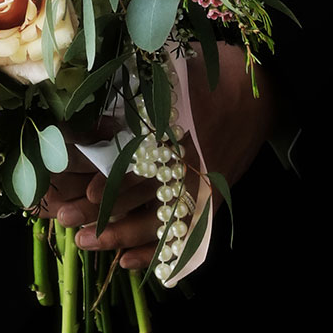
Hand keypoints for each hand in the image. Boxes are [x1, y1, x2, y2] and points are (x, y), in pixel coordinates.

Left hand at [39, 57, 279, 269]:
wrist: (266, 93)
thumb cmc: (215, 73)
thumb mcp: (175, 69)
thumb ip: (135, 88)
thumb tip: (87, 106)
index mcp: (183, 130)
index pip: (145, 163)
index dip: (116, 181)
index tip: (89, 194)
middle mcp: (191, 164)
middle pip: (144, 195)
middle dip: (102, 211)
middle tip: (65, 219)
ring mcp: (203, 186)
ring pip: (159, 222)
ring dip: (120, 235)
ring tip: (83, 242)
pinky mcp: (212, 200)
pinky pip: (182, 234)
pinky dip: (155, 250)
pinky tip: (128, 262)